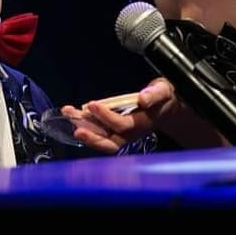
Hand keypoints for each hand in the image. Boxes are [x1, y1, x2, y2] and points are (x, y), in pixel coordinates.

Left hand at [60, 79, 176, 153]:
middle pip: (110, 143)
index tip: (92, 105)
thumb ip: (154, 95)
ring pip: (102, 139)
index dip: (106, 117)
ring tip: (68, 114)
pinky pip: (99, 133)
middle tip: (76, 127)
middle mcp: (131, 133)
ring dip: (84, 129)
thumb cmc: (164, 98)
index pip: (122, 125)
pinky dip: (85, 125)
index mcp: (142, 124)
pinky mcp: (115, 130)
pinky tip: (72, 114)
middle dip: (92, 137)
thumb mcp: (163, 91)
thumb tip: (143, 98)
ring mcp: (122, 134)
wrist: (167, 107)